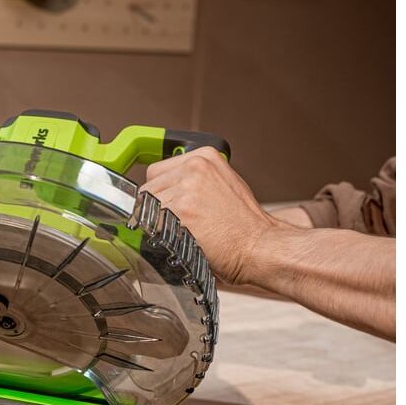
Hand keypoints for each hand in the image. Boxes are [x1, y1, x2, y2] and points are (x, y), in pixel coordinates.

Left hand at [141, 147, 278, 285]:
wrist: (260, 247)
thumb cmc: (245, 227)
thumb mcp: (223, 186)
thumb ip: (194, 182)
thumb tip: (168, 191)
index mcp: (204, 157)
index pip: (157, 171)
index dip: (159, 192)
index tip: (163, 205)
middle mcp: (193, 167)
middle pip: (148, 188)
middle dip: (155, 209)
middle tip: (177, 225)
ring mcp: (185, 188)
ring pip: (145, 207)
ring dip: (155, 223)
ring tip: (182, 233)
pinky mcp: (179, 211)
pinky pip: (148, 224)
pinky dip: (156, 235)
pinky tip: (178, 240)